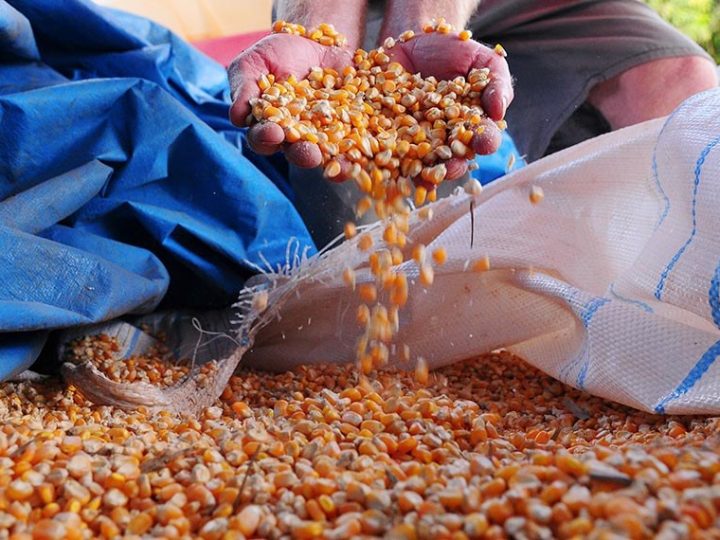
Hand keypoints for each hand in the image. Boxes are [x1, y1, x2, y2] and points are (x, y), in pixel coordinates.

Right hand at [228, 33, 352, 168]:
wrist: (314, 42)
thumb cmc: (276, 55)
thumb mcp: (254, 64)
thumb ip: (244, 88)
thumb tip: (236, 115)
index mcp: (269, 127)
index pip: (263, 138)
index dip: (267, 138)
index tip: (272, 132)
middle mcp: (297, 138)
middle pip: (297, 153)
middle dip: (303, 155)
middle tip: (308, 154)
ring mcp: (324, 135)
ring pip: (328, 155)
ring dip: (334, 162)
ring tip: (341, 165)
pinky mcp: (350, 128)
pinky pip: (354, 145)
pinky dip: (359, 152)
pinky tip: (364, 156)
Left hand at [386, 31, 513, 179]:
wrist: (413, 41)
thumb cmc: (455, 51)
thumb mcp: (483, 61)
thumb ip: (497, 84)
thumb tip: (499, 110)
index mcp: (472, 125)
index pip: (482, 137)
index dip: (485, 141)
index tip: (485, 143)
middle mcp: (445, 139)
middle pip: (452, 159)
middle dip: (452, 166)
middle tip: (450, 169)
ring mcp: (417, 139)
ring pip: (421, 164)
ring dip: (421, 174)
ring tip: (421, 178)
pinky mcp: (391, 135)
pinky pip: (390, 153)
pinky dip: (389, 163)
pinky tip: (390, 169)